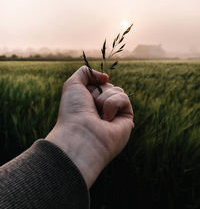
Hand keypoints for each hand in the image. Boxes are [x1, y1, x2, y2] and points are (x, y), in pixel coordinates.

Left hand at [45, 66, 133, 187]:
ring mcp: (115, 114)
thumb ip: (86, 72)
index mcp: (89, 103)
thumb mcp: (72, 85)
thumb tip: (106, 77)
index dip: (90, 87)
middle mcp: (102, 109)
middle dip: (97, 92)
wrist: (80, 136)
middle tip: (90, 108)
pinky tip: (106, 119)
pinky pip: (124, 98)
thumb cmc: (73, 112)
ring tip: (98, 116)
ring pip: (117, 90)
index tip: (83, 98)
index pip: (98, 83)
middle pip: (108, 85)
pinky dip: (113, 105)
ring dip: (104, 99)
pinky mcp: (126, 119)